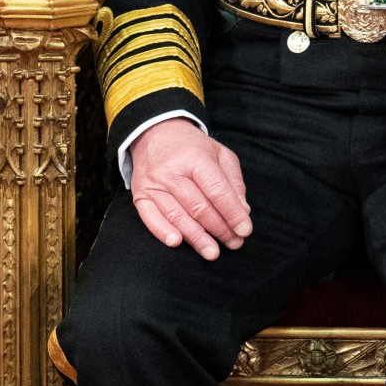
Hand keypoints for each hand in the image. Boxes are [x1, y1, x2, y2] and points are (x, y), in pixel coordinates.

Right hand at [130, 118, 250, 259]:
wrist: (155, 133)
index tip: (245, 230)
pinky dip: (162, 231)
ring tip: (213, 252)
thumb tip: (242, 210)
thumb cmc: (192, 148)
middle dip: (219, 229)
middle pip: (199, 207)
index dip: (232, 213)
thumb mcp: (220, 154)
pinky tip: (176, 242)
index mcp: (196, 158)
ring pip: (177, 216)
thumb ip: (233, 182)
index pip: (217, 191)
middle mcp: (172, 172)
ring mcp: (154, 184)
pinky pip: (150, 217)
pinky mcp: (140, 195)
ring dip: (196, 238)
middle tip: (234, 244)